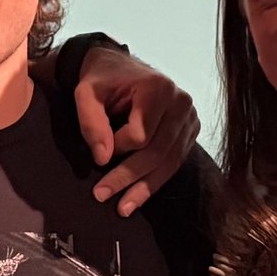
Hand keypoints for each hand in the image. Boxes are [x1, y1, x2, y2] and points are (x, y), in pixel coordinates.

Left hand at [74, 46, 199, 213]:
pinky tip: (137, 197)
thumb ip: (91, 122)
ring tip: (122, 208)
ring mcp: (189, 117)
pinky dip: (154, 181)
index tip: (98, 154)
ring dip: (143, 188)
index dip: (117, 148)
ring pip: (168, 162)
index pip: (141, 134)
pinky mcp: (190, 130)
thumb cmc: (101, 79)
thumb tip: (103, 159)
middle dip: (128, 177)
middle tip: (101, 195)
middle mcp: (181, 102)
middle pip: (157, 152)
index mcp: (158, 88)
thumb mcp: (86, 93)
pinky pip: (174, 162)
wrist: (118, 67)